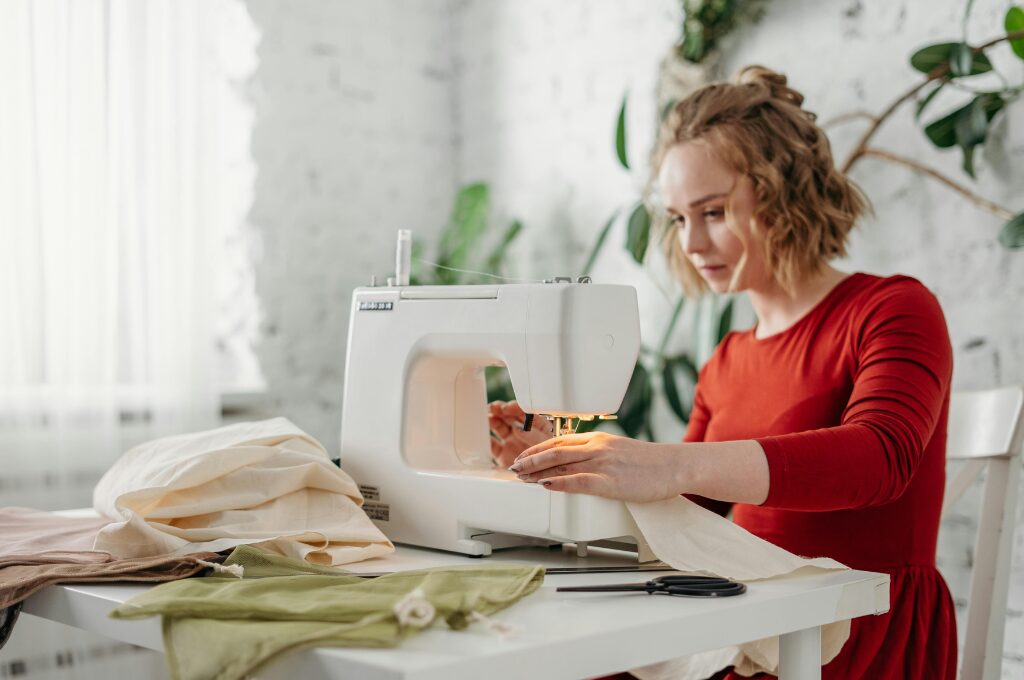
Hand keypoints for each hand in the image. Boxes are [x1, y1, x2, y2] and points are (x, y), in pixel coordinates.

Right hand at [488, 401, 552, 468]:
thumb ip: (533, 435)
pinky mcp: (503, 454)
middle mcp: (523, 432)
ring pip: (499, 427)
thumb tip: (518, 426)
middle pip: (509, 417)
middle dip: (500, 410)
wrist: (547, 481)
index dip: (514, 408)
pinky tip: (483, 436)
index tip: (506, 408)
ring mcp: (512, 442)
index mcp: (537, 426)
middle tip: (493, 408)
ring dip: (492, 421)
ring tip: (487, 418)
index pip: (524, 412)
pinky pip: (493, 445)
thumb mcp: (547, 445)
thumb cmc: (552, 461)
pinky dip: (487, 440)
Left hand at [507, 431, 683, 501]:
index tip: (524, 456)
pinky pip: (578, 481)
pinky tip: (545, 486)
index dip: (538, 449)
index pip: (560, 441)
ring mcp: (603, 464)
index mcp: (599, 439)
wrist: (674, 465)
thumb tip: (581, 464)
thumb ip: (600, 454)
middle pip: (555, 451)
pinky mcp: (610, 482)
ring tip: (521, 477)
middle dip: (530, 460)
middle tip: (513, 467)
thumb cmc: (651, 463)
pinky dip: (558, 483)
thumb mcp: (620, 451)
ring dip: (537, 471)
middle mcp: (597, 447)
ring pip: (561, 464)